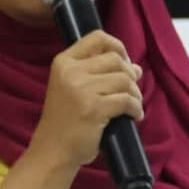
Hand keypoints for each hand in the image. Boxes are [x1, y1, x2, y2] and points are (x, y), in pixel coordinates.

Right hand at [29, 31, 143, 169]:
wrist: (53, 151)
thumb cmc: (64, 122)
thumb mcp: (71, 88)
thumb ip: (98, 73)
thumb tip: (136, 67)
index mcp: (64, 62)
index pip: (97, 38)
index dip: (117, 46)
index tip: (124, 62)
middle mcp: (71, 72)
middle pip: (115, 59)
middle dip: (130, 74)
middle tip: (131, 90)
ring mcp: (82, 90)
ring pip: (124, 79)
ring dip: (135, 93)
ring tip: (133, 105)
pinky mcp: (94, 108)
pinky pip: (127, 100)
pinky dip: (135, 108)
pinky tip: (134, 116)